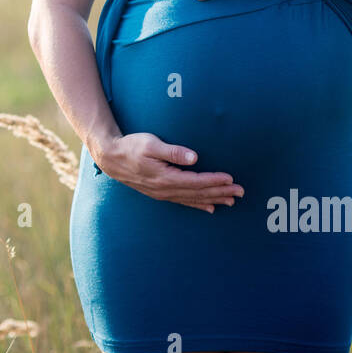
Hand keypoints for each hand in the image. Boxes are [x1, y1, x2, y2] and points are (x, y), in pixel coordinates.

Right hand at [94, 132, 243, 212]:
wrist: (111, 158)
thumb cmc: (131, 147)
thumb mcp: (150, 144)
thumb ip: (173, 151)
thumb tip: (194, 157)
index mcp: (165, 178)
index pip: (196, 182)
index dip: (215, 181)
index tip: (231, 179)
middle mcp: (166, 190)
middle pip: (199, 193)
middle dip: (221, 192)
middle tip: (240, 192)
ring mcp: (163, 194)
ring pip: (193, 199)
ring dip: (213, 200)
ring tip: (231, 201)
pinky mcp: (160, 193)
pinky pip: (184, 202)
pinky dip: (198, 205)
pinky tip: (209, 208)